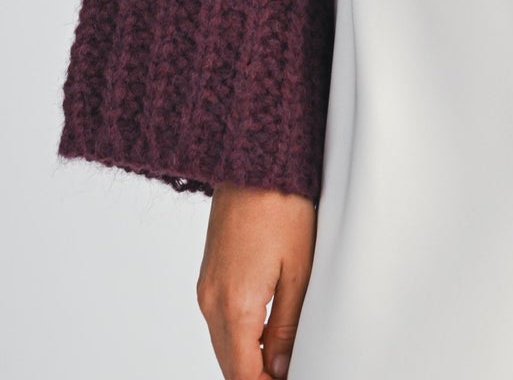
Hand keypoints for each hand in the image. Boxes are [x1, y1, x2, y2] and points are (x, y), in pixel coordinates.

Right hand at [196, 182, 316, 378]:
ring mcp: (205, 289)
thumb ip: (288, 326)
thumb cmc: (282, 206)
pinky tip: (266, 333)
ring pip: (224, 346)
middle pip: (229, 366)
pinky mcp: (208, 276)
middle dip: (256, 376)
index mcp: (235, 306)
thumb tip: (281, 369)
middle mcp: (211, 303)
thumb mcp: (299, 270)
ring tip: (282, 360)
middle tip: (288, 371)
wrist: (253, 161)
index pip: (243, 375)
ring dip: (248, 359)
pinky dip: (240, 337)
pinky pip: (220, 323)